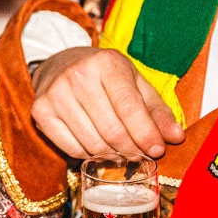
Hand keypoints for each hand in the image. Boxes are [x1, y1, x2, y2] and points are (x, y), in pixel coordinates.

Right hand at [31, 46, 184, 158]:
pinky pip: (72, 149)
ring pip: (92, 143)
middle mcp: (78, 74)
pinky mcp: (41, 110)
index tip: (157, 150)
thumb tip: (176, 137)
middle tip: (139, 155)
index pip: (129, 107)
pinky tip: (97, 146)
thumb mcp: (134, 82)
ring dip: (112, 155)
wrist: (61, 64)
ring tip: (120, 152)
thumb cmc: (105, 76)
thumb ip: (157, 110)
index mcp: (106, 62)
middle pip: (112, 130)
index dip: (146, 134)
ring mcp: (56, 93)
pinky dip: (89, 155)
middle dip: (132, 150)